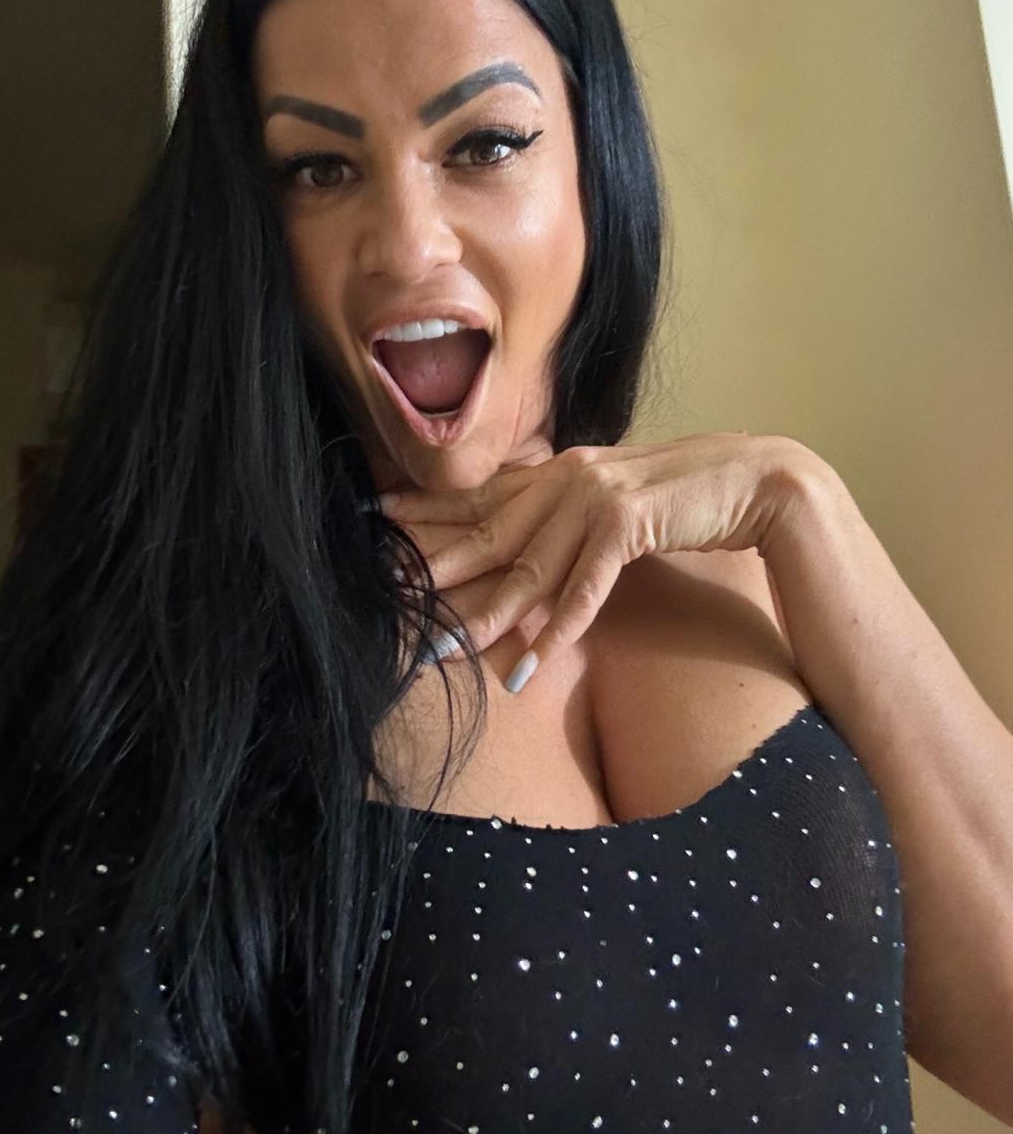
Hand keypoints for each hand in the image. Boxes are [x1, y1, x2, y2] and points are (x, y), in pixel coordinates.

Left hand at [378, 432, 811, 692]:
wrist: (755, 480)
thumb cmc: (686, 494)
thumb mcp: (616, 500)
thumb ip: (572, 517)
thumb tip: (532, 554)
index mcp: (561, 469)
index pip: (482, 494)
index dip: (429, 510)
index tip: (379, 521)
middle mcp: (569, 476)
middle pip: (490, 534)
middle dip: (438, 571)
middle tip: (390, 601)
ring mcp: (596, 496)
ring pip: (528, 569)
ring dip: (487, 617)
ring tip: (445, 652)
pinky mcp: (629, 521)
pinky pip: (585, 587)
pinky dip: (558, 629)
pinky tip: (530, 664)